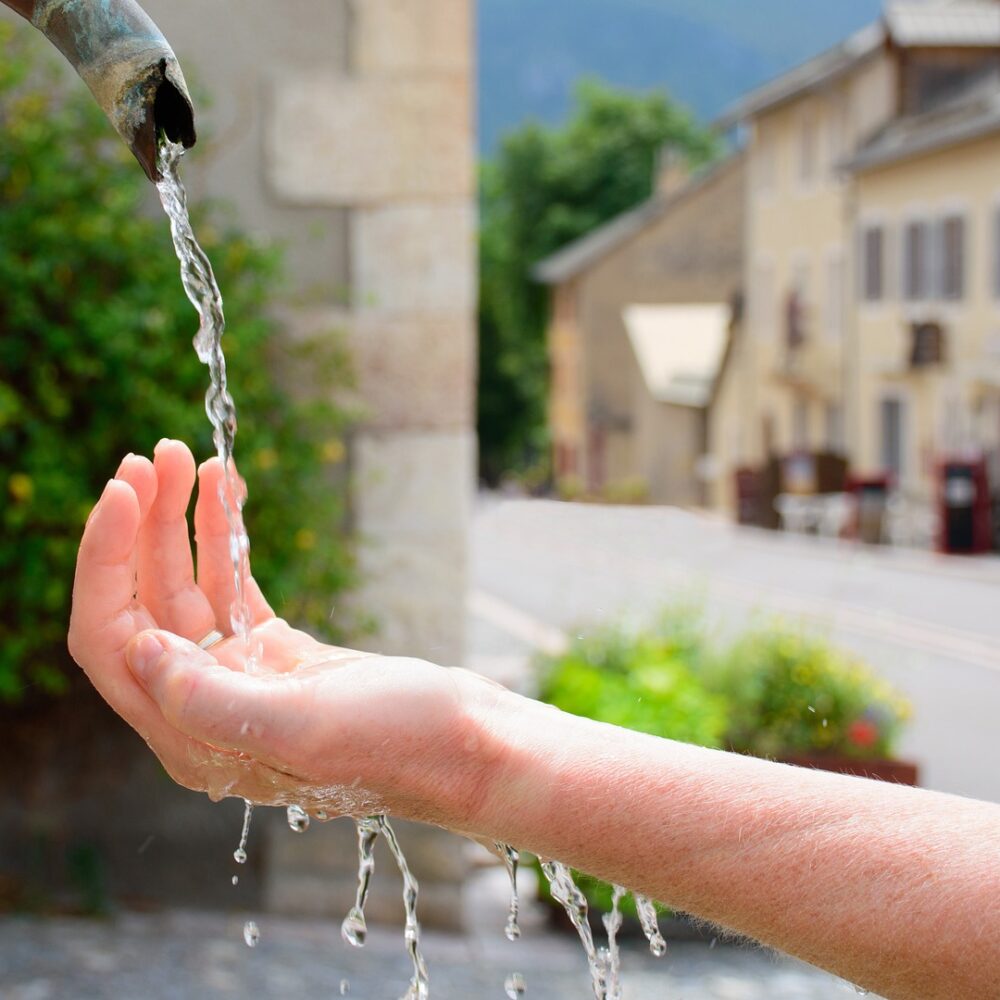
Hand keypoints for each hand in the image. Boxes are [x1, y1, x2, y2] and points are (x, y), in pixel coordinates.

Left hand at [68, 441, 495, 824]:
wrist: (470, 745)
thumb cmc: (403, 744)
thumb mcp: (307, 726)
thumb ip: (212, 703)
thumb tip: (140, 652)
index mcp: (196, 739)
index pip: (114, 642)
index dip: (104, 563)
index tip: (123, 491)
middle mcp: (207, 709)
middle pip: (146, 604)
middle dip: (142, 526)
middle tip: (155, 455)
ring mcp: (244, 677)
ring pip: (189, 586)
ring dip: (181, 520)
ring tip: (184, 456)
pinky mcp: (279, 652)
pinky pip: (234, 583)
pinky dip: (224, 535)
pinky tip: (223, 488)